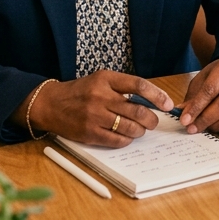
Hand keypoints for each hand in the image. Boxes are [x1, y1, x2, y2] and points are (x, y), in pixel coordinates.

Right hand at [15, 71, 173, 147]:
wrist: (51, 104)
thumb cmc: (81, 91)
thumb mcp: (101, 80)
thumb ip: (123, 88)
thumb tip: (150, 102)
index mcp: (106, 79)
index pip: (138, 85)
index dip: (157, 96)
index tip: (167, 104)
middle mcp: (101, 96)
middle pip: (137, 110)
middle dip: (152, 119)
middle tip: (155, 121)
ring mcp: (94, 115)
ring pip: (129, 127)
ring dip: (140, 130)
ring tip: (141, 129)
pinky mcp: (89, 133)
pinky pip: (116, 140)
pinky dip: (127, 139)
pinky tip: (127, 136)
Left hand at [178, 56, 218, 135]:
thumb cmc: (218, 75)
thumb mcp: (203, 78)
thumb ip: (193, 96)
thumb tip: (182, 113)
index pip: (211, 89)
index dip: (197, 106)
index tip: (184, 120)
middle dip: (206, 119)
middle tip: (192, 128)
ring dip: (217, 126)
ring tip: (204, 128)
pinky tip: (216, 128)